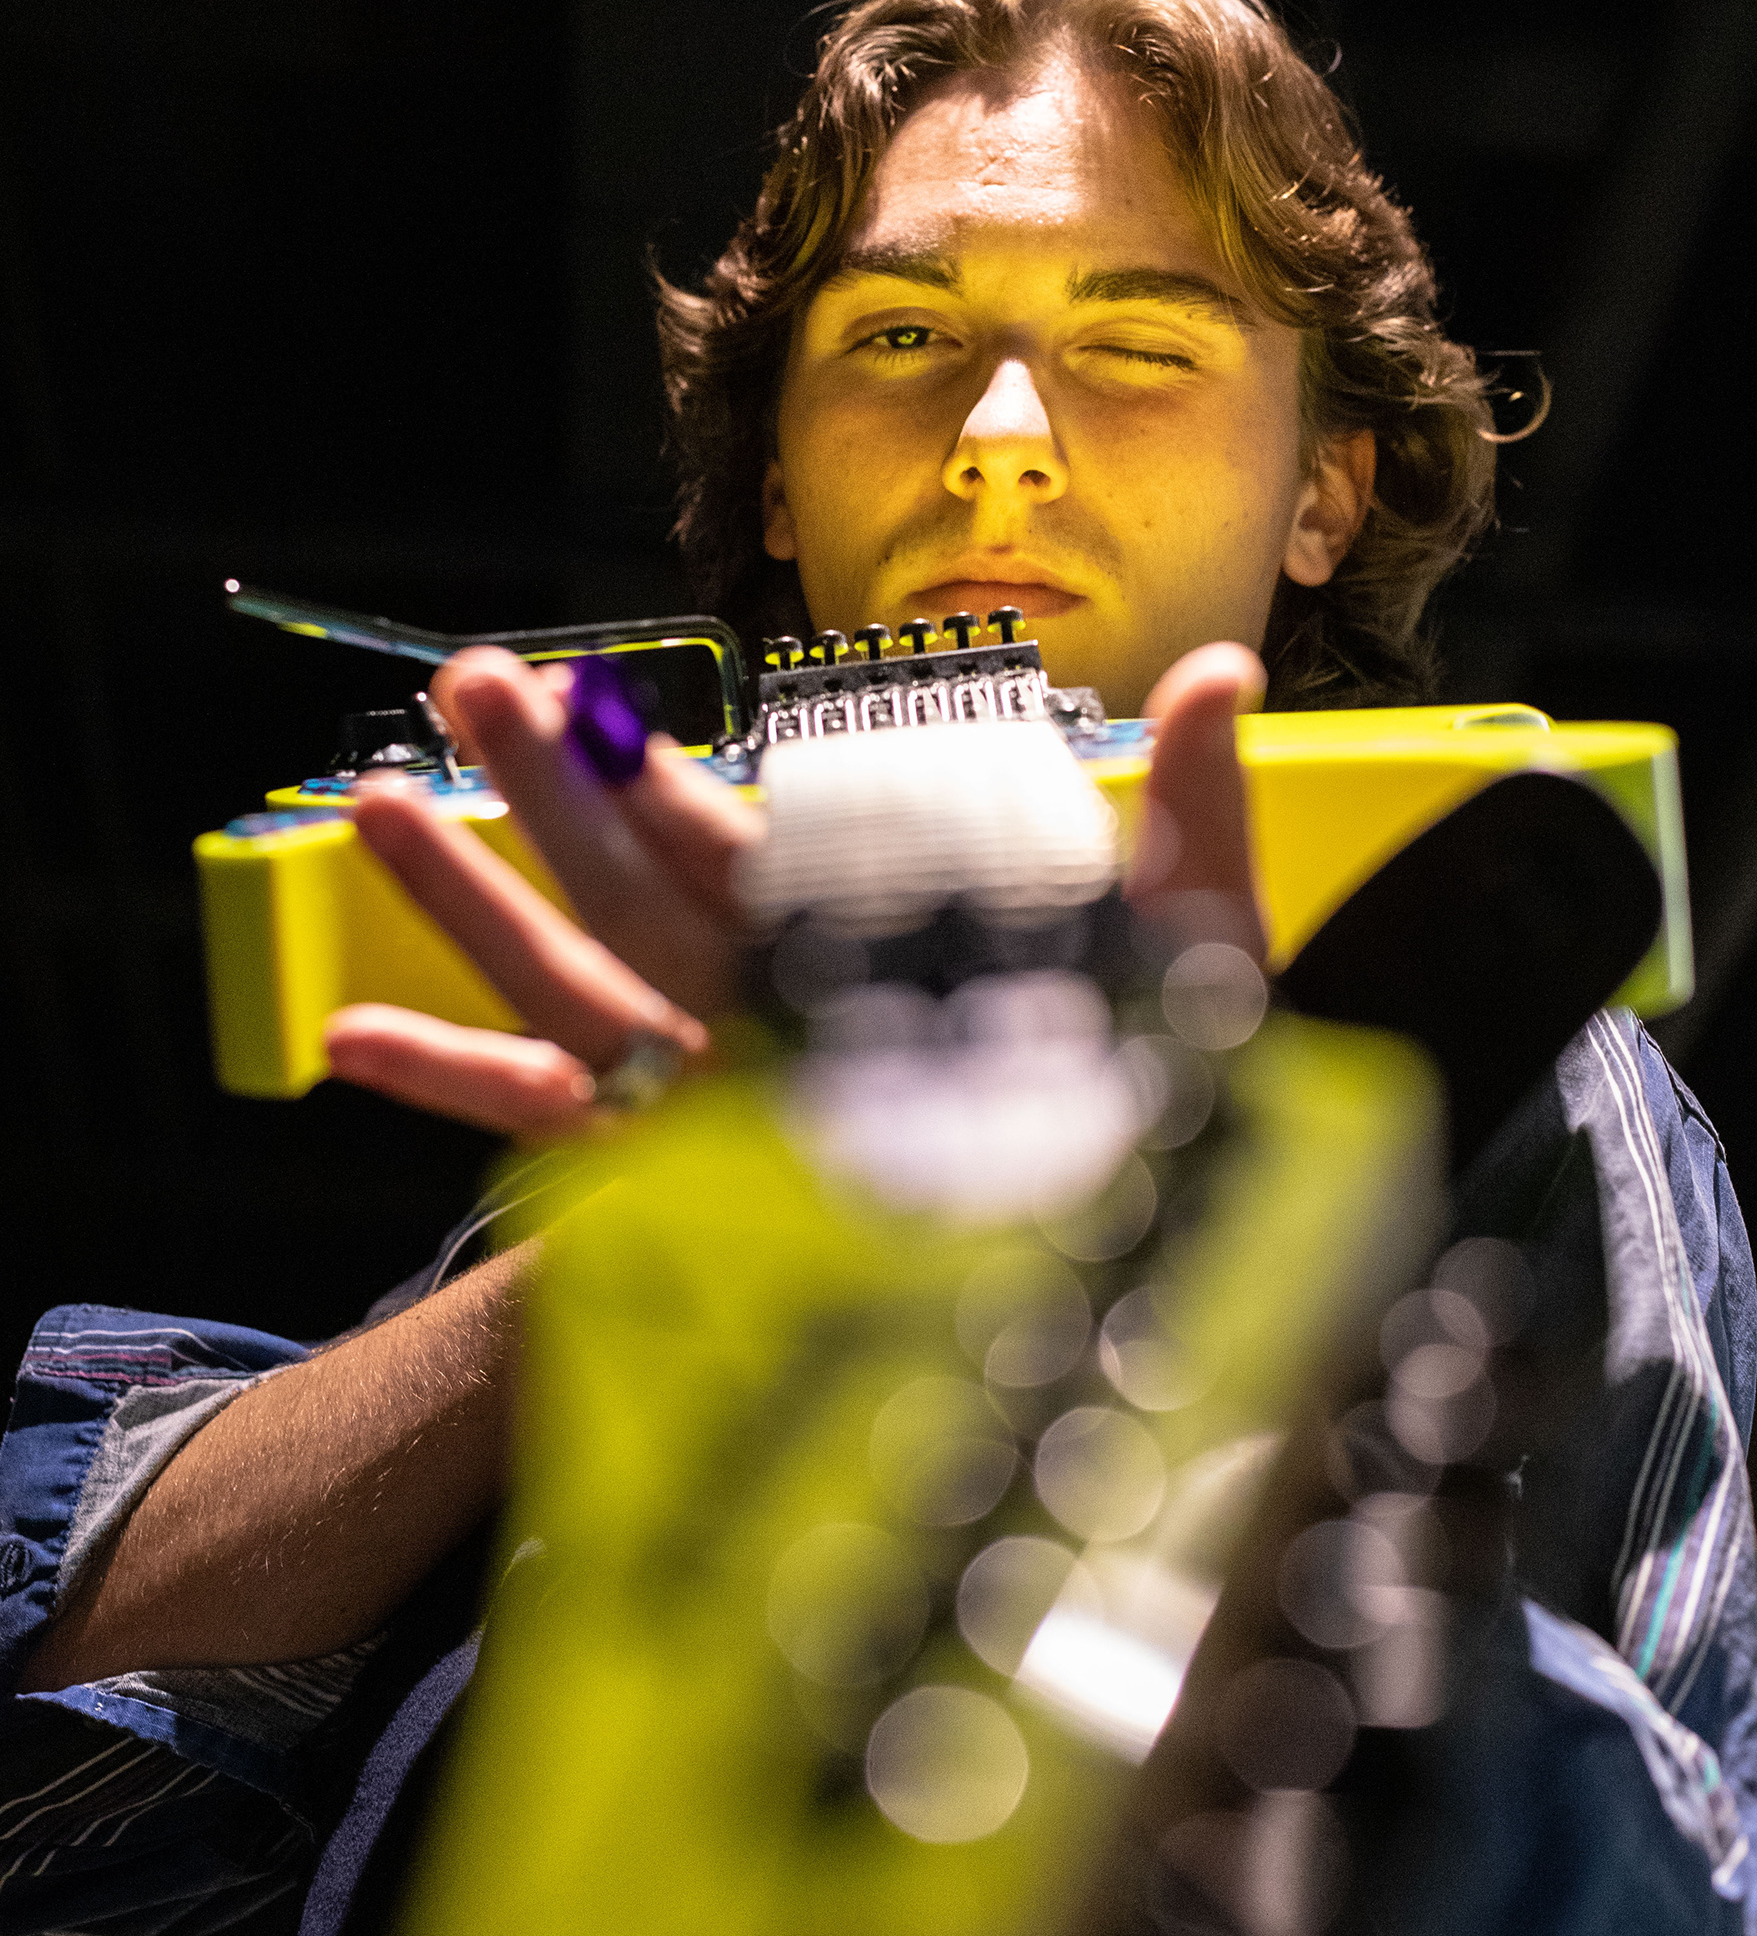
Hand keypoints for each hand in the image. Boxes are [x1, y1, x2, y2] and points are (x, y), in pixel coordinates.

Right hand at [326, 640, 1268, 1136]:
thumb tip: (1224, 668)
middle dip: (541, 789)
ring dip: (473, 903)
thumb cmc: (1180, 1105)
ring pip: (574, 979)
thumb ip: (1197, 803)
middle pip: (633, 879)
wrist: (1155, 1267)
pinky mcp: (694, 1177)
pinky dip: (456, 1086)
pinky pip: (554, 1124)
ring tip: (374, 803)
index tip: (571, 689)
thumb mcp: (1195, 943)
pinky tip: (354, 1041)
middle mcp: (779, 1006)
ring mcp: (726, 1092)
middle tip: (459, 683)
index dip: (654, 766)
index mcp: (873, 937)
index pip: (743, 835)